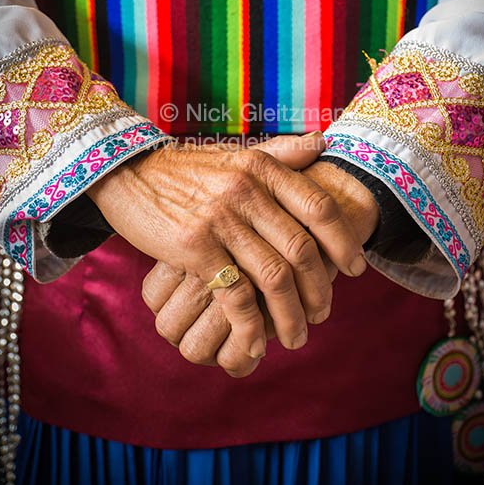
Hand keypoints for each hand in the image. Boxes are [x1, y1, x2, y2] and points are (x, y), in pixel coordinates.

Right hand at [141, 153, 379, 377]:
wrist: (128, 173)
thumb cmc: (188, 169)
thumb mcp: (238, 154)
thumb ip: (282, 152)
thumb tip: (324, 143)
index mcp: (262, 168)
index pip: (319, 207)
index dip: (343, 241)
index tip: (355, 269)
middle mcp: (247, 191)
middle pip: (302, 249)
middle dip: (320, 289)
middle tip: (324, 312)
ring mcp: (220, 219)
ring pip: (273, 277)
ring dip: (290, 315)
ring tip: (296, 337)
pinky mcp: (193, 246)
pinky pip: (233, 293)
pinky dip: (250, 324)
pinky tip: (255, 342)